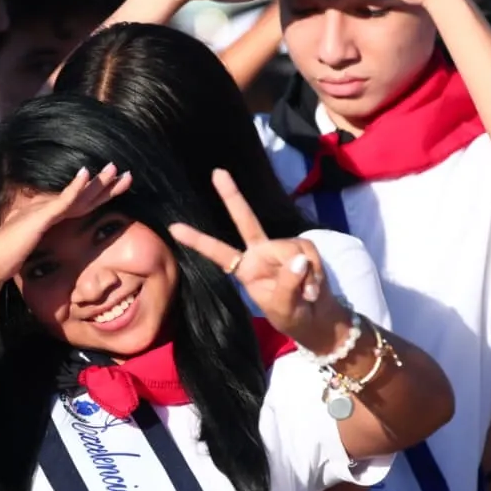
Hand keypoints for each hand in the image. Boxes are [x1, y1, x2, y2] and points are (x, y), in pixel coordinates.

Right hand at [0, 163, 131, 287]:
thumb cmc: (4, 260)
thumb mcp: (27, 248)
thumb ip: (37, 241)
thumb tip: (41, 243)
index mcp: (45, 216)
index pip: (78, 205)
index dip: (98, 196)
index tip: (116, 188)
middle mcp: (45, 209)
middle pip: (83, 196)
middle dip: (106, 186)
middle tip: (127, 174)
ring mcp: (43, 211)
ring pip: (77, 195)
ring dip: (98, 182)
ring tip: (116, 169)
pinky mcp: (40, 217)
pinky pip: (62, 200)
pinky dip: (75, 187)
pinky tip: (86, 174)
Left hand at [169, 168, 348, 352]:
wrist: (317, 318)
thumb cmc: (292, 316)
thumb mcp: (284, 307)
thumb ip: (289, 284)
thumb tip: (299, 259)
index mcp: (245, 268)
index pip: (218, 253)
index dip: (198, 241)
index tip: (173, 228)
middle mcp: (260, 252)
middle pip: (245, 220)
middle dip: (232, 196)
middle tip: (217, 172)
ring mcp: (281, 248)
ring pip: (292, 249)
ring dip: (305, 275)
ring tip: (307, 294)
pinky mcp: (302, 247)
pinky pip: (309, 254)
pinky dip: (315, 274)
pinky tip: (314, 288)